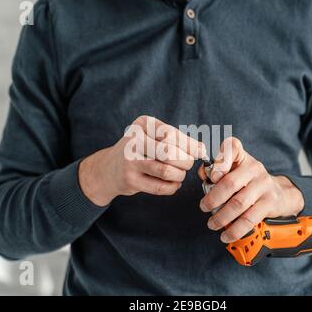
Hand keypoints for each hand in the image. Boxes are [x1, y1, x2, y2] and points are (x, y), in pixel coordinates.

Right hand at [79, 115, 205, 205]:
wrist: (109, 169)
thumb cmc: (140, 151)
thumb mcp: (154, 137)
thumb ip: (178, 140)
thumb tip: (202, 150)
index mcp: (143, 124)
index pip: (173, 134)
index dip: (191, 146)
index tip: (200, 152)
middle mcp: (134, 140)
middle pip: (171, 153)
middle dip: (186, 161)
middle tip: (187, 165)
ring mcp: (130, 161)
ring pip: (167, 171)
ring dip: (180, 175)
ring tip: (178, 174)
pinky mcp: (131, 180)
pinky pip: (161, 187)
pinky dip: (173, 187)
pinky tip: (172, 183)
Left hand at [198, 137, 303, 242]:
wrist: (279, 192)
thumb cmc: (248, 181)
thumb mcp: (233, 171)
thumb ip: (214, 171)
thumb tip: (203, 174)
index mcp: (242, 156)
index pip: (232, 148)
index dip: (220, 160)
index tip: (211, 175)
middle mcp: (254, 167)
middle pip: (230, 183)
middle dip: (213, 198)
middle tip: (204, 207)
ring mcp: (264, 184)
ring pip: (238, 203)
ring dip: (221, 217)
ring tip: (212, 224)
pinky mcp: (270, 202)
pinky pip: (249, 219)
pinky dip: (235, 230)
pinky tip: (226, 235)